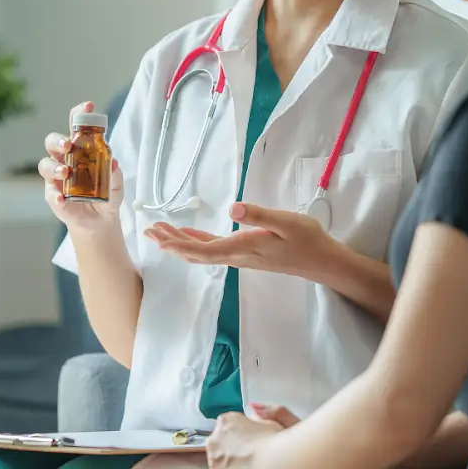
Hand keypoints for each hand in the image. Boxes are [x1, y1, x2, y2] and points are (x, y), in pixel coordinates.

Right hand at [39, 101, 123, 234]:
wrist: (100, 221)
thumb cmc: (107, 194)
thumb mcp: (115, 183)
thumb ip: (114, 173)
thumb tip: (113, 162)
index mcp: (79, 149)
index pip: (75, 126)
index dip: (79, 113)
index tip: (88, 105)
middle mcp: (64, 159)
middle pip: (52, 142)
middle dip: (58, 141)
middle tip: (68, 145)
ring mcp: (56, 178)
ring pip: (45, 165)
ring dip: (54, 167)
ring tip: (65, 172)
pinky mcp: (54, 197)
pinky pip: (50, 194)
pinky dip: (55, 195)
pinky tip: (62, 198)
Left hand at [145, 202, 332, 275]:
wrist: (319, 260)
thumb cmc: (305, 238)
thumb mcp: (285, 222)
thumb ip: (259, 215)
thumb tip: (233, 208)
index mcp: (243, 247)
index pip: (204, 250)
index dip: (181, 245)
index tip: (160, 240)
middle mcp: (236, 255)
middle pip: (196, 253)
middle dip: (171, 243)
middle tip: (148, 232)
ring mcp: (239, 256)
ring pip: (201, 252)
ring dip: (179, 242)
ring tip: (159, 231)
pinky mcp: (244, 252)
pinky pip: (212, 249)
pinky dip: (195, 241)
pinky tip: (187, 234)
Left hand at [206, 405, 296, 468]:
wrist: (276, 464)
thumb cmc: (277, 441)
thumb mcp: (272, 419)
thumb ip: (260, 412)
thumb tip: (252, 408)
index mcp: (226, 421)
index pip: (228, 425)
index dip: (242, 433)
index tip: (253, 439)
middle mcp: (214, 438)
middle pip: (220, 442)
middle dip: (232, 447)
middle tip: (252, 454)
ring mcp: (213, 459)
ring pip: (218, 460)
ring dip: (229, 462)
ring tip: (250, 467)